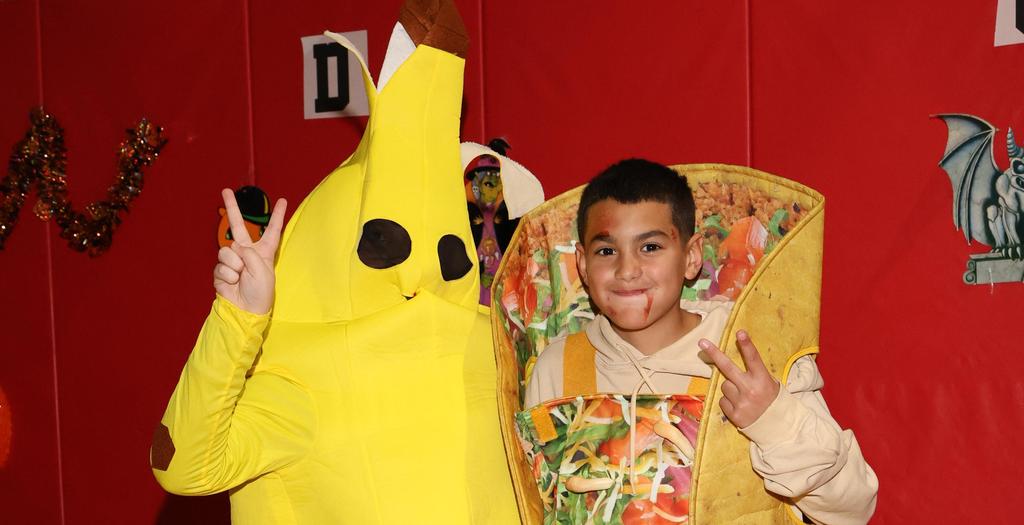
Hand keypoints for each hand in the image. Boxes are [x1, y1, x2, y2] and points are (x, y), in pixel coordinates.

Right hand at [213, 188, 286, 313]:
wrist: (246, 309)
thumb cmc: (260, 292)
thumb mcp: (263, 270)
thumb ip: (250, 254)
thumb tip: (235, 248)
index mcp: (264, 251)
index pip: (272, 229)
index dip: (277, 215)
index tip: (282, 200)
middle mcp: (247, 252)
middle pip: (237, 225)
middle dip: (232, 207)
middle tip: (225, 189)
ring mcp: (232, 260)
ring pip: (227, 251)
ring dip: (234, 266)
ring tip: (241, 277)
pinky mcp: (221, 270)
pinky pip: (221, 265)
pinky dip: (228, 275)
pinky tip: (233, 283)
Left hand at [698, 330, 779, 428]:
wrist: (777, 427)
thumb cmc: (770, 399)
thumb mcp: (768, 383)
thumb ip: (753, 372)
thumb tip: (730, 360)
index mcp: (762, 380)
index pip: (753, 359)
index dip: (746, 345)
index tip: (739, 332)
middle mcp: (750, 389)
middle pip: (728, 367)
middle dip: (714, 353)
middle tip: (702, 342)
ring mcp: (741, 402)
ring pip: (724, 386)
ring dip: (730, 388)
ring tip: (743, 396)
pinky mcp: (734, 414)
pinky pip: (722, 401)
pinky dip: (728, 402)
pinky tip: (740, 406)